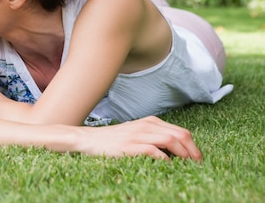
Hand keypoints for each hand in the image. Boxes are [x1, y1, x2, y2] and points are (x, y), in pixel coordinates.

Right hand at [80, 116, 201, 159]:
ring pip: (171, 140)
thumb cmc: (114, 139)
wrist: (90, 139)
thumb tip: (175, 150)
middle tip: (198, 165)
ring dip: (184, 155)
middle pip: (180, 134)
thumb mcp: (136, 133)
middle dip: (193, 151)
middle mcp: (147, 125)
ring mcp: (139, 134)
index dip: (193, 146)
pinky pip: (155, 151)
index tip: (197, 159)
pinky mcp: (131, 145)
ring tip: (188, 166)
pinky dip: (165, 159)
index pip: (181, 131)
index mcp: (151, 122)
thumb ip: (154, 137)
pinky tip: (168, 166)